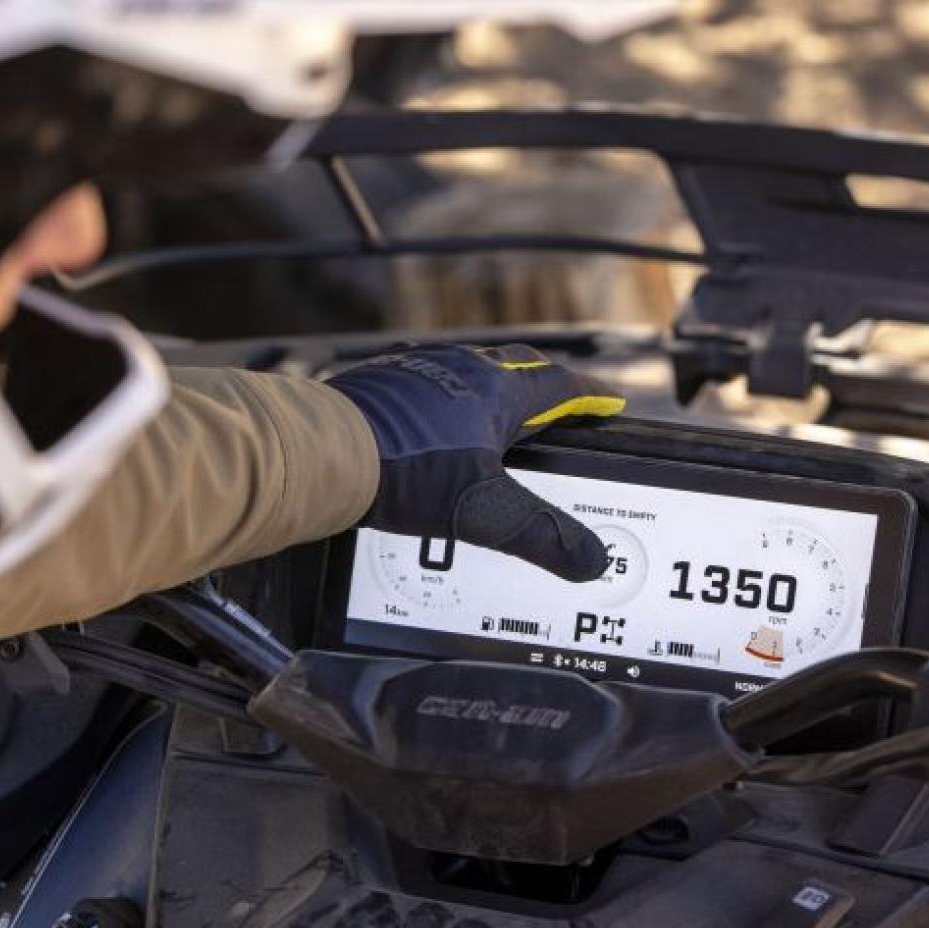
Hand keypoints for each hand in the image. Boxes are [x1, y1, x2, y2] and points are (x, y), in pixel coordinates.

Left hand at [325, 343, 623, 580]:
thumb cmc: (405, 471)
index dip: (587, 397)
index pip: (560, 385)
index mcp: (498, 389)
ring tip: (497, 424)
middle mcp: (460, 367)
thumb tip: (590, 560)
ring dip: (489, 395)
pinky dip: (443, 405)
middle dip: (542, 388)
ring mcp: (417, 371)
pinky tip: (434, 430)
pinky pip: (426, 387)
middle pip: (516, 369)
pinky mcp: (380, 384)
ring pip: (468, 374)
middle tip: (558, 409)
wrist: (322, 451)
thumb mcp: (483, 512)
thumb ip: (538, 535)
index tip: (606, 403)